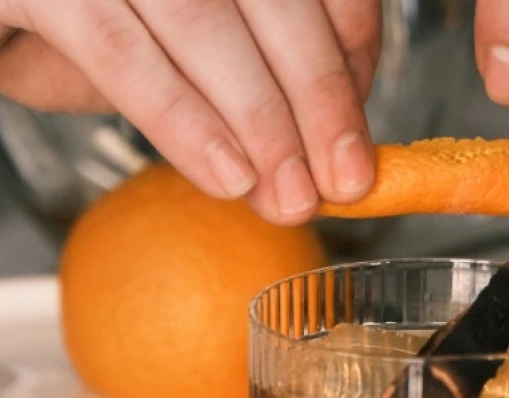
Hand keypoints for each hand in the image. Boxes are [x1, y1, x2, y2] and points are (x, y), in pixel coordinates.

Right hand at [0, 0, 381, 223]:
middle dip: (319, 100)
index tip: (359, 126)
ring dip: (263, 123)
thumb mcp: (173, 30)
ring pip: (205, 24)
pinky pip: (119, 52)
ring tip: (290, 196)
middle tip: (345, 180)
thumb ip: (238, 68)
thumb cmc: (77, 10)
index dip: (352, 49)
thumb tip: (312, 145)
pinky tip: (226, 176)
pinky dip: (182, 120)